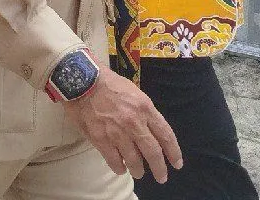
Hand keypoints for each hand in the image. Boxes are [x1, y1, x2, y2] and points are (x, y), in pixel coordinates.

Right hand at [63, 68, 182, 182]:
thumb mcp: (134, 92)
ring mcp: (117, 133)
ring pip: (134, 160)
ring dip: (138, 170)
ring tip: (139, 173)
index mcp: (145, 108)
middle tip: (162, 177)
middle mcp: (134, 123)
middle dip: (159, 168)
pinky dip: (120, 168)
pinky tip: (121, 169)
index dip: (174, 152)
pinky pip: (114, 161)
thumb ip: (144, 112)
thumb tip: (149, 130)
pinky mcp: (101, 139)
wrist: (83, 81)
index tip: (177, 163)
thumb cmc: (109, 84)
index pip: (166, 135)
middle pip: (153, 152)